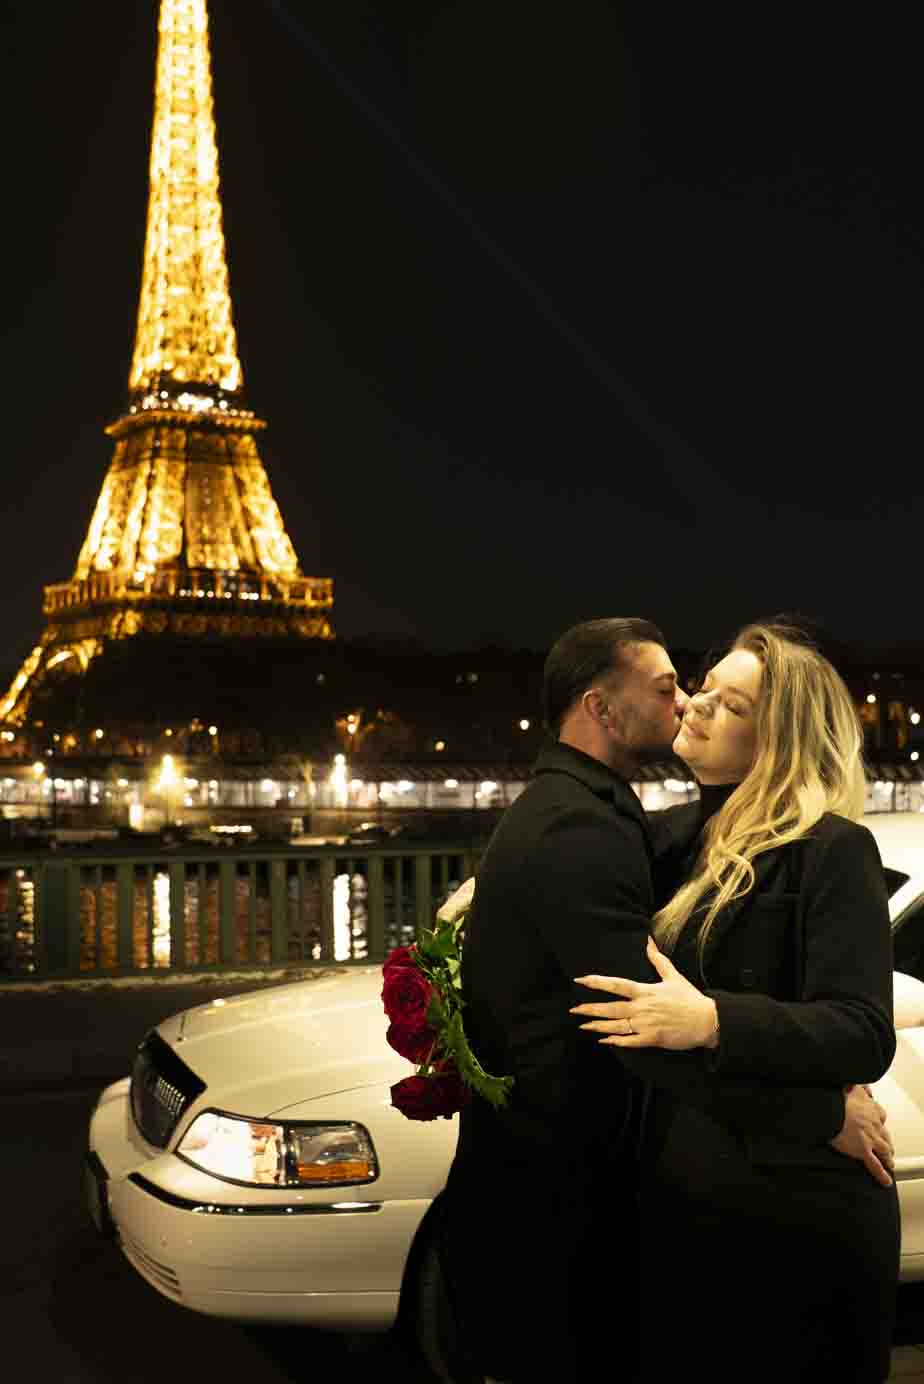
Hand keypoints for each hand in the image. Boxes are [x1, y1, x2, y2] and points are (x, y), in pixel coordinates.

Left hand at [571, 936, 718, 1050]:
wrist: (707, 1021)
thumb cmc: (689, 998)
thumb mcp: (673, 976)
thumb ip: (658, 959)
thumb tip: (648, 941)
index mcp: (646, 991)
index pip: (616, 984)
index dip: (597, 982)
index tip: (580, 980)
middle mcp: (642, 1008)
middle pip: (611, 1008)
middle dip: (590, 1009)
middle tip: (573, 1009)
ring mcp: (646, 1025)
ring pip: (616, 1026)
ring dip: (598, 1026)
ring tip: (583, 1025)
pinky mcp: (653, 1039)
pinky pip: (630, 1042)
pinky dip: (616, 1042)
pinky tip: (604, 1041)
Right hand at [830, 1083, 893, 1186]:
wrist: (833, 1109)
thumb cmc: (839, 1098)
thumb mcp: (852, 1085)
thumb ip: (859, 1086)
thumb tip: (865, 1086)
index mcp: (871, 1108)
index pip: (880, 1115)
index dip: (879, 1120)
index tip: (878, 1122)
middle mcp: (874, 1124)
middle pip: (885, 1135)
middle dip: (886, 1141)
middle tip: (887, 1147)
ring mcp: (871, 1139)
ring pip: (884, 1150)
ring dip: (888, 1158)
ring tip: (890, 1164)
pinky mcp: (864, 1151)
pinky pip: (875, 1165)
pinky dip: (882, 1174)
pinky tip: (886, 1181)